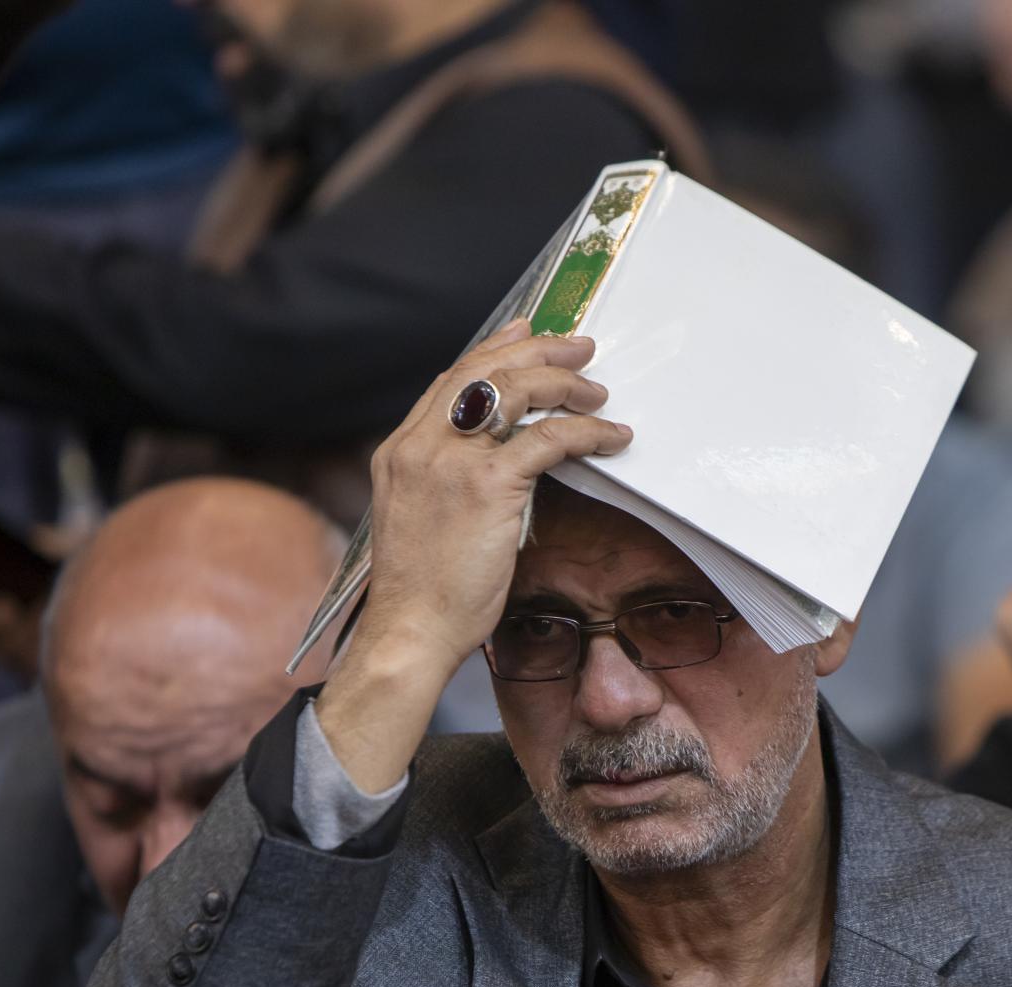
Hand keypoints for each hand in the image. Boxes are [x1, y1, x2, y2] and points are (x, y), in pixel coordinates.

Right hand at [316, 320, 629, 792]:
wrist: (409, 630)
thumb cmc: (423, 592)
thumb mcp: (423, 519)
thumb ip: (448, 481)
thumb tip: (499, 460)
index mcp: (400, 451)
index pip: (452, 379)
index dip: (494, 349)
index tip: (527, 330)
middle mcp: (420, 446)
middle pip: (484, 370)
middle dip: (537, 349)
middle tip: (579, 347)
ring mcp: (450, 462)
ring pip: (516, 392)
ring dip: (565, 384)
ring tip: (598, 392)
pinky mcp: (486, 485)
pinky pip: (547, 439)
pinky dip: (586, 432)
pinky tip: (611, 436)